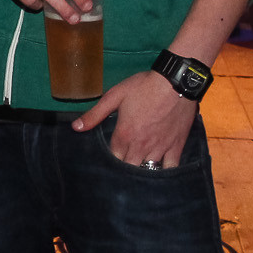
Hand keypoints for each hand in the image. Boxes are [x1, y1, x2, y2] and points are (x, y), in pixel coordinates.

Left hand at [72, 70, 194, 167]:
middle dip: (125, 166)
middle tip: (124, 161)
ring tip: (139, 166)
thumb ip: (95, 114)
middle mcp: (141, 146)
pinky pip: (171, 167)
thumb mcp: (115, 96)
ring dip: (142, 169)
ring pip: (149, 170)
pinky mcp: (176, 146)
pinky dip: (165, 170)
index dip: (111, 159)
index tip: (110, 156)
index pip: (113, 158)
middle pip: (130, 168)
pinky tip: (161, 169)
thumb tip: (75, 127)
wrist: (175, 81)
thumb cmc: (143, 86)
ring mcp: (160, 148)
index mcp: (125, 135)